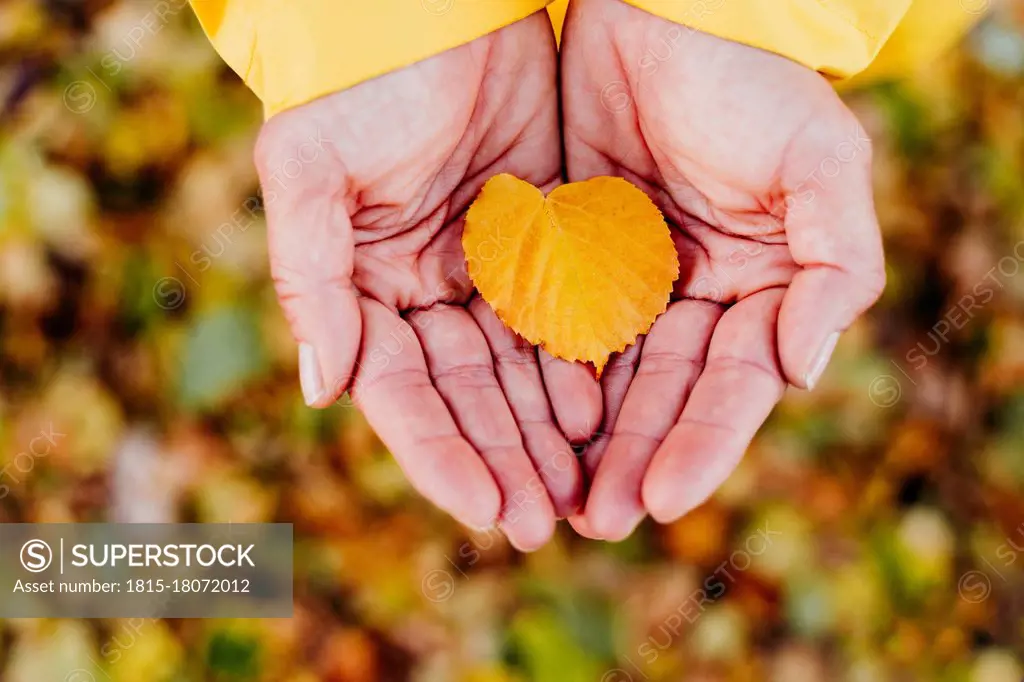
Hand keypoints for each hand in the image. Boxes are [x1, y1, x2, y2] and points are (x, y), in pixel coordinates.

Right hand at [254, 14, 600, 549]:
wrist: (439, 6)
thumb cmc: (363, 83)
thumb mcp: (311, 169)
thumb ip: (312, 277)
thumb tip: (321, 390)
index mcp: (368, 290)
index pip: (405, 395)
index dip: (442, 455)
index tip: (485, 512)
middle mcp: (427, 293)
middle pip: (470, 398)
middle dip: (505, 462)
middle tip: (546, 525)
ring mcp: (487, 272)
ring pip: (522, 372)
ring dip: (548, 434)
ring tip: (584, 492)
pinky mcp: (544, 243)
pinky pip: (565, 319)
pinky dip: (582, 367)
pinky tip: (605, 413)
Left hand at [561, 0, 884, 538]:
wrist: (662, 13)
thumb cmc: (752, 82)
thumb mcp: (820, 161)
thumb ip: (835, 264)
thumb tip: (806, 372)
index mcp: (758, 291)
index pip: (730, 387)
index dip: (700, 445)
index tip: (661, 500)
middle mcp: (694, 300)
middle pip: (661, 399)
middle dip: (632, 461)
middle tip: (594, 524)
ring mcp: (629, 285)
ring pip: (603, 379)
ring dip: (581, 442)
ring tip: (549, 501)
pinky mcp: (570, 260)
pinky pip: (551, 330)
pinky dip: (538, 380)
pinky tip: (519, 426)